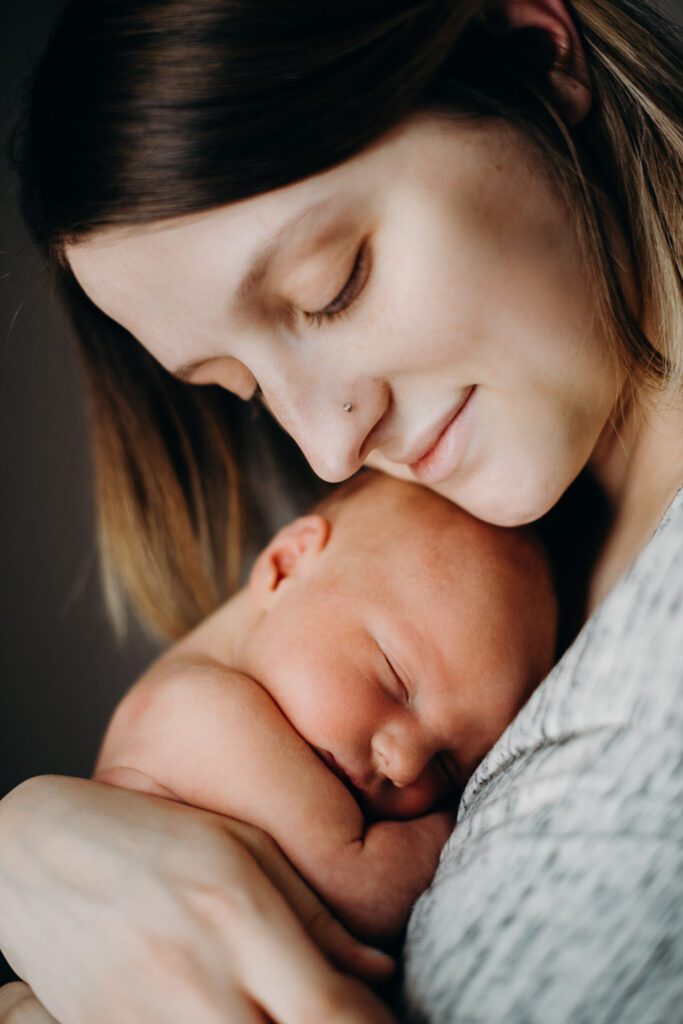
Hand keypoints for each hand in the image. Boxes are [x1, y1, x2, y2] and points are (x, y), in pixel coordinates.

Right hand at [0, 776, 395, 1023]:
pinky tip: (238, 1015)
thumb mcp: (242, 848)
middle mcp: (200, 981)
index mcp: (238, 916)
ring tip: (283, 1010)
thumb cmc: (151, 837)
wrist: (40, 855)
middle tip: (335, 1012)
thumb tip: (375, 971)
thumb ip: (315, 912)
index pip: (334, 1013)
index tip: (377, 1013)